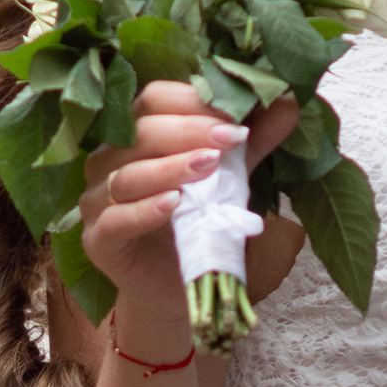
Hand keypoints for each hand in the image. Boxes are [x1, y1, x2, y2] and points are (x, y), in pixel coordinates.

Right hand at [78, 84, 300, 348]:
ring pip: (127, 174)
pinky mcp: (97, 240)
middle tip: (230, 138)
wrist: (183, 287)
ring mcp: (97, 200)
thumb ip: (255, 141)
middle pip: (139, 131)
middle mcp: (108, 160)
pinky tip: (174, 204)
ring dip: (170, 167)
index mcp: (136, 133)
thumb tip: (290, 103)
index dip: (192, 102)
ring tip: (209, 167)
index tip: (234, 115)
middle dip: (188, 131)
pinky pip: (115, 219)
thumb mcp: (233, 177)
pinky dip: (145, 210)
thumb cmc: (200, 224)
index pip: (153, 99)